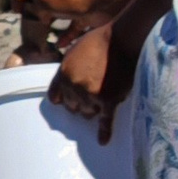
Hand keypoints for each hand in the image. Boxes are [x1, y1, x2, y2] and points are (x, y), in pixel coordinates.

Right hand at [17, 0, 106, 59]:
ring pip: (57, 13)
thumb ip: (33, 4)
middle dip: (34, 11)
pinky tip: (60, 46)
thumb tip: (35, 13)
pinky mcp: (87, 15)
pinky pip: (74, 27)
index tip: (17, 9)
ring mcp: (73, 2)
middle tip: (29, 27)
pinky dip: (67, 36)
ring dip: (49, 24)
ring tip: (41, 39)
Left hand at [45, 23, 124, 140]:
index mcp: (63, 73)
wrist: (123, 38)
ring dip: (94, 110)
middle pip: (72, 107)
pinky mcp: (108, 100)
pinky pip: (105, 121)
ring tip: (104, 102)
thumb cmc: (101, 39)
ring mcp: (90, 94)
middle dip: (80, 104)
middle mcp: (73, 86)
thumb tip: (68, 78)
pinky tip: (103, 140)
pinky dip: (104, 132)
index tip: (68, 102)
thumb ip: (69, 66)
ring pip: (87, 114)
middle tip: (92, 99)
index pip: (55, 97)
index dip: (63, 100)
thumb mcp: (76, 49)